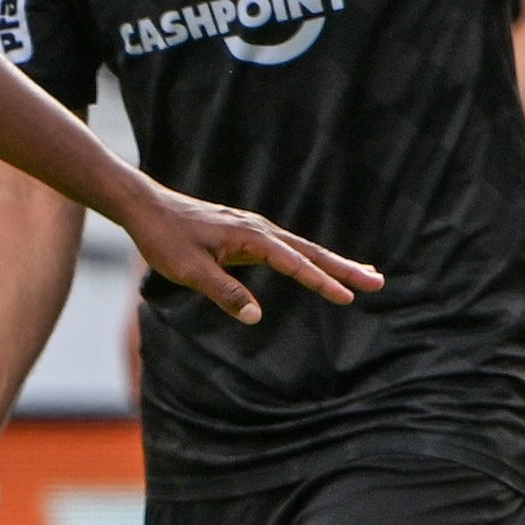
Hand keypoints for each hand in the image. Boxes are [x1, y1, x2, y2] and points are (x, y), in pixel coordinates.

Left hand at [120, 187, 378, 324]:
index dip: (321, 283)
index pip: (295, 263)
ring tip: (363, 273)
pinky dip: (308, 257)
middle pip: (310, 251)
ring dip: (333, 262)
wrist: (146, 207)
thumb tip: (257, 317)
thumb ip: (224, 293)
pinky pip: (286, 247)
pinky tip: (316, 264)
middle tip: (377, 282)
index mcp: (251, 237)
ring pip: (302, 247)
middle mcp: (259, 229)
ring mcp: (254, 229)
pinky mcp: (246, 232)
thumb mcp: (189, 271)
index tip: (347, 298)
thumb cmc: (165, 239)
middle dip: (344, 269)